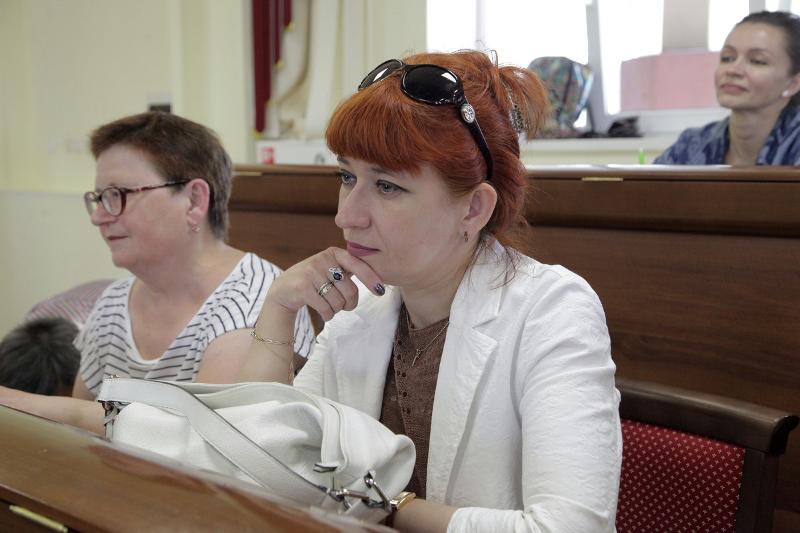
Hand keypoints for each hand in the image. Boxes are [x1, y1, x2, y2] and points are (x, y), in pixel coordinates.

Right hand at [267, 247, 383, 321]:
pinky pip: (326, 309)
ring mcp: (311, 272)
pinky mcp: (303, 287)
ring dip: (336, 310)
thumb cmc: (314, 282)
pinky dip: (327, 315)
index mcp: (334, 253)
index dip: (371, 279)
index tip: (380, 291)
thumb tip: (378, 283)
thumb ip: (349, 271)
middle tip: (344, 306)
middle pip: (350, 290)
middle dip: (349, 303)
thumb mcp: (331, 270)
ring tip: (327, 305)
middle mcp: (322, 259)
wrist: (284, 290)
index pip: (358, 265)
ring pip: (338, 302)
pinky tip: (322, 311)